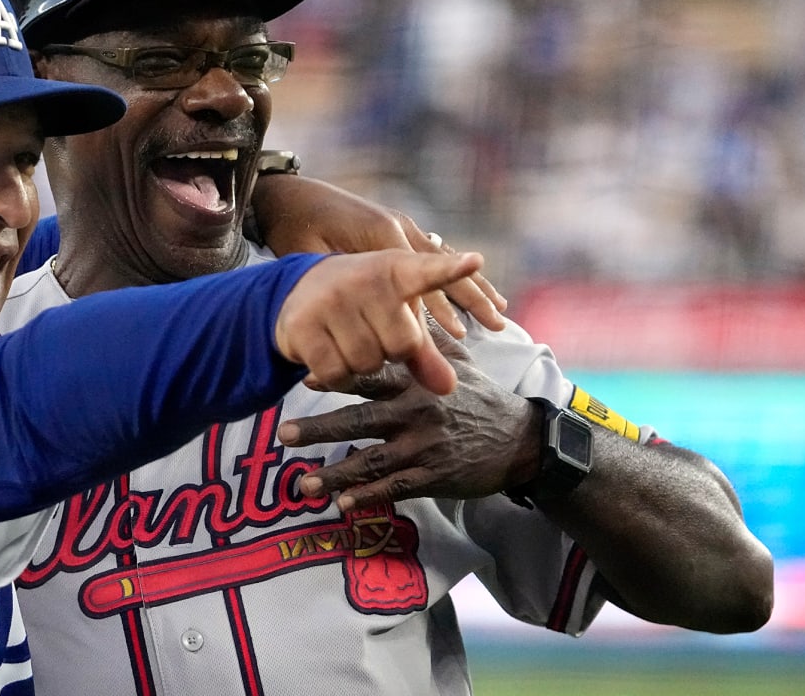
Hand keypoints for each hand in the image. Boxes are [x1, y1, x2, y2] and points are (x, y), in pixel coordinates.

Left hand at [252, 175, 506, 335]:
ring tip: (498, 310)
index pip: (418, 279)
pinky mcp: (393, 229)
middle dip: (472, 298)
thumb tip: (360, 315)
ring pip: (444, 261)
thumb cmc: (293, 226)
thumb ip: (337, 281)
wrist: (286, 193)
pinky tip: (470, 285)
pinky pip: (432, 255)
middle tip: (500, 325)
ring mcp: (398, 226)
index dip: (438, 310)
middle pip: (443, 269)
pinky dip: (453, 274)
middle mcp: (397, 227)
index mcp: (381, 232)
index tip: (461, 335)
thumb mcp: (308, 254)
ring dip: (471, 287)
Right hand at [274, 249, 481, 395]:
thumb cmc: (363, 304)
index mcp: (395, 269)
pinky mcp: (303, 324)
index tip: (474, 262)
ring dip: (361, 365)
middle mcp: (363, 279)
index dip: (450, 270)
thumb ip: (425, 352)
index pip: (427, 272)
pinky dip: (337, 377)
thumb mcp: (396, 316)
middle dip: (390, 352)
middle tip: (371, 332)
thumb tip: (447, 388)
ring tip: (347, 340)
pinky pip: (337, 373)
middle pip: (402, 346)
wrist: (299, 290)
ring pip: (368, 364)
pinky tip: (329, 355)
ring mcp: (331, 300)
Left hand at [275, 323, 539, 511]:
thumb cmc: (480, 396)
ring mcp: (424, 448)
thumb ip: (424, 338)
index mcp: (417, 383)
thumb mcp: (457, 362)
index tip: (306, 378)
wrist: (519, 441)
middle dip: (321, 429)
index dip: (340, 375)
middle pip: (361, 421)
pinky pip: (395, 489)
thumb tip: (403, 301)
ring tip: (303, 484)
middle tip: (284, 434)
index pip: (374, 376)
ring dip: (335, 474)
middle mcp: (417, 414)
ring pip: (372, 462)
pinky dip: (368, 496)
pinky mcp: (433, 477)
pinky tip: (342, 504)